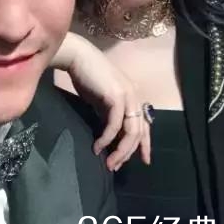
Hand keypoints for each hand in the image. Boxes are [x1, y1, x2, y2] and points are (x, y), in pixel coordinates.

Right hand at [52, 32, 150, 169]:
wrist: (78, 57)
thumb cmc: (87, 76)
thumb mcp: (102, 100)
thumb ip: (109, 115)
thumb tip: (110, 137)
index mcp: (133, 97)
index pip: (145, 124)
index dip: (145, 144)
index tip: (144, 161)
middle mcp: (134, 96)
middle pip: (139, 131)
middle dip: (129, 152)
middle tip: (116, 166)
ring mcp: (127, 95)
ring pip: (130, 131)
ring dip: (120, 150)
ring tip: (109, 163)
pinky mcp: (116, 96)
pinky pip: (114, 124)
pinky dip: (107, 138)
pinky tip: (98, 146)